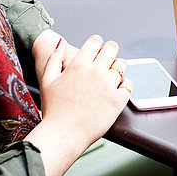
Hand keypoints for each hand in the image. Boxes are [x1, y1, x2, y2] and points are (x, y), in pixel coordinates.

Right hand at [25, 35, 132, 175]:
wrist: (63, 134)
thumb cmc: (54, 110)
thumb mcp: (47, 81)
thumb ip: (54, 59)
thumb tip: (60, 43)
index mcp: (78, 65)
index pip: (95, 41)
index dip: (97, 42)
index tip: (97, 48)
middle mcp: (95, 72)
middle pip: (112, 49)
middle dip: (110, 50)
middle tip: (109, 56)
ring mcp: (108, 86)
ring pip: (122, 65)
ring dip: (119, 67)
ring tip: (113, 73)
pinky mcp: (118, 100)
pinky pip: (129, 84)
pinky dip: (125, 84)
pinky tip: (118, 88)